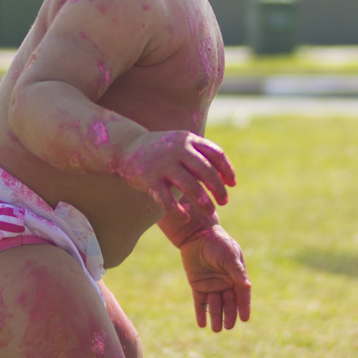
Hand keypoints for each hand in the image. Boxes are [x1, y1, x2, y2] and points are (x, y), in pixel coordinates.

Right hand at [114, 131, 234, 219]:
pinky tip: (184, 218)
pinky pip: (166, 199)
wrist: (125, 146)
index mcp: (188, 140)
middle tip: (224, 201)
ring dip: (203, 201)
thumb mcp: (181, 144)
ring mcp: (163, 164)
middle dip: (218, 188)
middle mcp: (178, 149)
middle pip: (206, 170)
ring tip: (210, 212)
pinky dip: (177, 210)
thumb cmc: (160, 149)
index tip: (232, 185)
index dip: (227, 170)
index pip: (216, 154)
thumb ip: (200, 156)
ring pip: (190, 185)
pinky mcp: (149, 179)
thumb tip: (226, 177)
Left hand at [179, 225, 250, 331]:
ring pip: (215, 304)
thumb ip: (236, 271)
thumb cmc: (217, 243)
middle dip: (229, 315)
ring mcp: (211, 284)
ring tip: (216, 329)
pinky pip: (200, 302)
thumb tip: (247, 287)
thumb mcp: (229, 256)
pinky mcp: (198, 285)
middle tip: (228, 327)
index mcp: (236, 276)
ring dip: (216, 316)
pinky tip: (202, 324)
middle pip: (229, 303)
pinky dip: (201, 313)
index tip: (245, 319)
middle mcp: (225, 282)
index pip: (242, 295)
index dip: (244, 307)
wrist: (197, 234)